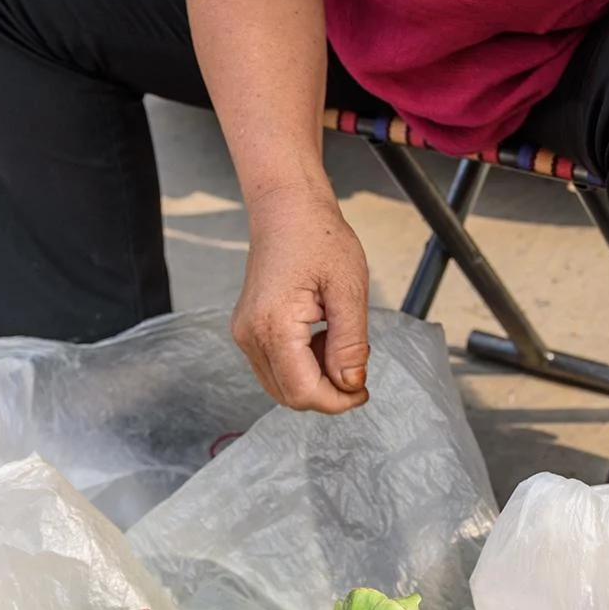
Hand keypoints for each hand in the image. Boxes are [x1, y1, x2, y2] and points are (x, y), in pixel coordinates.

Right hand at [232, 180, 370, 413]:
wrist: (286, 208)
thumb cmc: (318, 236)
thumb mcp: (348, 289)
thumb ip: (349, 344)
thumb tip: (351, 385)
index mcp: (273, 325)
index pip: (302, 391)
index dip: (337, 401)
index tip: (363, 391)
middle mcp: (250, 334)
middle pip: (289, 395)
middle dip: (327, 393)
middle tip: (356, 367)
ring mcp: (244, 332)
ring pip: (280, 384)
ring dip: (314, 379)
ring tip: (338, 343)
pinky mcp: (247, 329)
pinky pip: (274, 366)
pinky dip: (301, 365)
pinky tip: (321, 338)